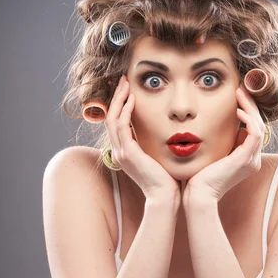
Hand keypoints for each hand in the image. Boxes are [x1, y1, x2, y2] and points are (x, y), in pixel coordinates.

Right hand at [105, 75, 181, 203]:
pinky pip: (121, 127)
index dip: (119, 105)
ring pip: (112, 119)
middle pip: (110, 117)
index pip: (116, 123)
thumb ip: (155, 144)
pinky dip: (125, 111)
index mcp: (125, 152)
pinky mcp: (128, 153)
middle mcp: (119, 151)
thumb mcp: (158, 157)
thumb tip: (165, 131)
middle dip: (116, 97)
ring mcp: (121, 152)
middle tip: (123, 80)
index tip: (128, 90)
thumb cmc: (167, 179)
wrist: (165, 197)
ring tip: (126, 84)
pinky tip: (132, 100)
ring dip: (119, 99)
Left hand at [182, 84, 265, 205]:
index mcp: (246, 158)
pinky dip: (248, 119)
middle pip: (258, 124)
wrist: (198, 195)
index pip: (252, 129)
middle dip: (250, 105)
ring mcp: (251, 160)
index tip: (236, 95)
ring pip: (259, 126)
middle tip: (240, 88)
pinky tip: (237, 110)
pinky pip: (254, 133)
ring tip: (239, 93)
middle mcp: (253, 159)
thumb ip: (216, 141)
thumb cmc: (198, 176)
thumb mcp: (211, 154)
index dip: (247, 110)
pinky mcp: (246, 159)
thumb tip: (210, 124)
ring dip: (249, 107)